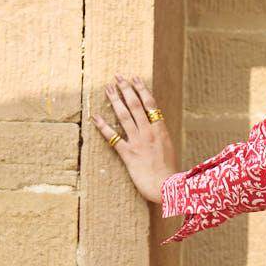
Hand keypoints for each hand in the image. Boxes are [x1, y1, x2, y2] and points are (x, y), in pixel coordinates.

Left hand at [92, 74, 177, 205]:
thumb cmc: (170, 172)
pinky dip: (103, 126)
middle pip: (136, 105)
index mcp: (161, 130)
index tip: (135, 78)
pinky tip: (95, 116)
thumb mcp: (169, 149)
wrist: (168, 187)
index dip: (141, 89)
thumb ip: (161, 136)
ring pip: (125, 116)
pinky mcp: (128, 154)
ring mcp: (138, 142)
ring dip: (115, 101)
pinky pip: (113, 137)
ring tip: (108, 89)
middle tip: (118, 77)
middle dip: (126, 89)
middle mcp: (149, 133)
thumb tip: (155, 127)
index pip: (151, 104)